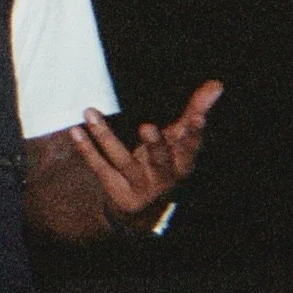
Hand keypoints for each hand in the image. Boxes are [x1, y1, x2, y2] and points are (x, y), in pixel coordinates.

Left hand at [69, 78, 222, 226]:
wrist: (144, 208)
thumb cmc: (166, 162)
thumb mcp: (180, 141)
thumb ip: (195, 112)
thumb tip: (216, 84)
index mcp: (183, 161)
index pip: (191, 146)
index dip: (195, 133)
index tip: (198, 117)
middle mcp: (164, 175)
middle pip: (160, 159)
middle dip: (155, 144)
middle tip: (147, 127)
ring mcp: (140, 184)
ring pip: (123, 160)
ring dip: (106, 137)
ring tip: (90, 113)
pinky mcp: (117, 189)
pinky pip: (100, 167)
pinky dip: (87, 149)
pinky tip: (76, 131)